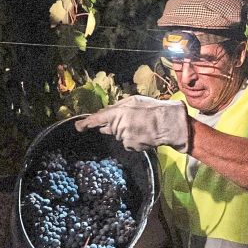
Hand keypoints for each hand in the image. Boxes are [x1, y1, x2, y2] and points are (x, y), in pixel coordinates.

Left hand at [75, 95, 189, 151]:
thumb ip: (118, 106)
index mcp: (118, 112)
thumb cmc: (153, 109)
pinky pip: (127, 143)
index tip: (78, 126)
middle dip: (114, 125)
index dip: (86, 123)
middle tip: (130, 119)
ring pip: (119, 135)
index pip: (97, 119)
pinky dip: (133, 139)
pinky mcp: (131, 146)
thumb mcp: (135, 100)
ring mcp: (125, 138)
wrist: (169, 124)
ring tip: (141, 126)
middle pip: (109, 128)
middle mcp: (119, 126)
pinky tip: (143, 134)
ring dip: (126, 131)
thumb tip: (107, 112)